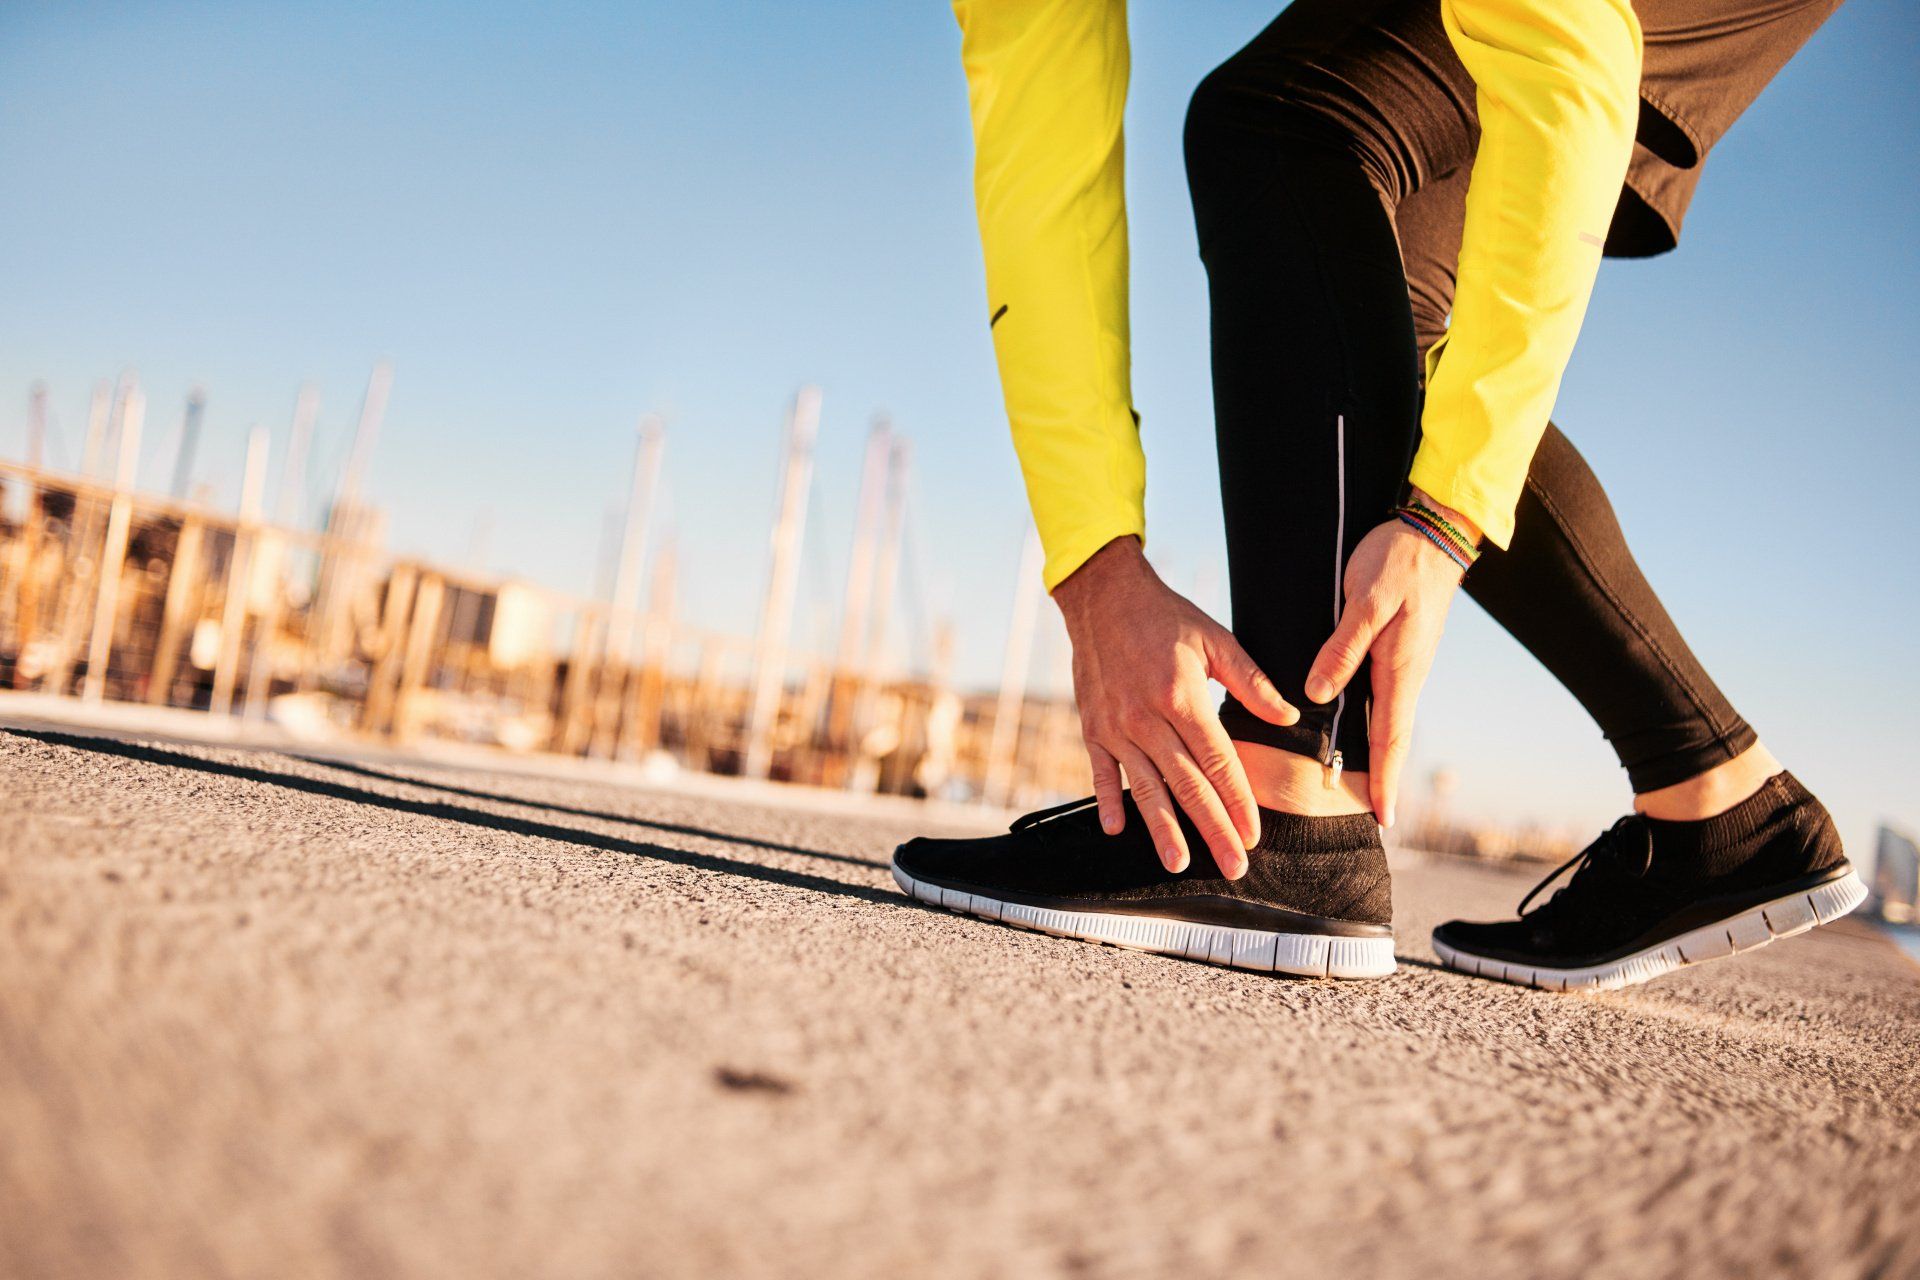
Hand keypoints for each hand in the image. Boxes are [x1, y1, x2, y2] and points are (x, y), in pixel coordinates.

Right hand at [1053, 537, 1298, 877]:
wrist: (1102, 597)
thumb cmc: (1164, 617)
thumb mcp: (1215, 639)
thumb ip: (1252, 682)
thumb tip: (1288, 717)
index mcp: (1182, 697)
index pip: (1218, 762)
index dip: (1238, 801)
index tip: (1254, 832)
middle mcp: (1147, 718)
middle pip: (1187, 785)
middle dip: (1213, 829)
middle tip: (1233, 865)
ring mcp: (1116, 727)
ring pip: (1145, 787)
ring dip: (1162, 829)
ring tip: (1180, 863)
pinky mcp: (1092, 728)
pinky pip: (1102, 772)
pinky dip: (1109, 801)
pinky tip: (1119, 830)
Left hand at [1304, 491, 1475, 828]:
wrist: (1430, 532)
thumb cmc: (1397, 562)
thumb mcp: (1365, 602)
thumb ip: (1341, 649)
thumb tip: (1317, 694)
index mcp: (1400, 668)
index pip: (1392, 737)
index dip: (1386, 779)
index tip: (1384, 817)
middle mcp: (1406, 673)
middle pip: (1393, 737)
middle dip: (1385, 778)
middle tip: (1377, 817)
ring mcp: (1404, 663)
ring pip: (1389, 719)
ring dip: (1381, 755)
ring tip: (1367, 789)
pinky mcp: (1398, 650)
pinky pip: (1385, 697)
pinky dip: (1378, 724)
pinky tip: (1365, 734)